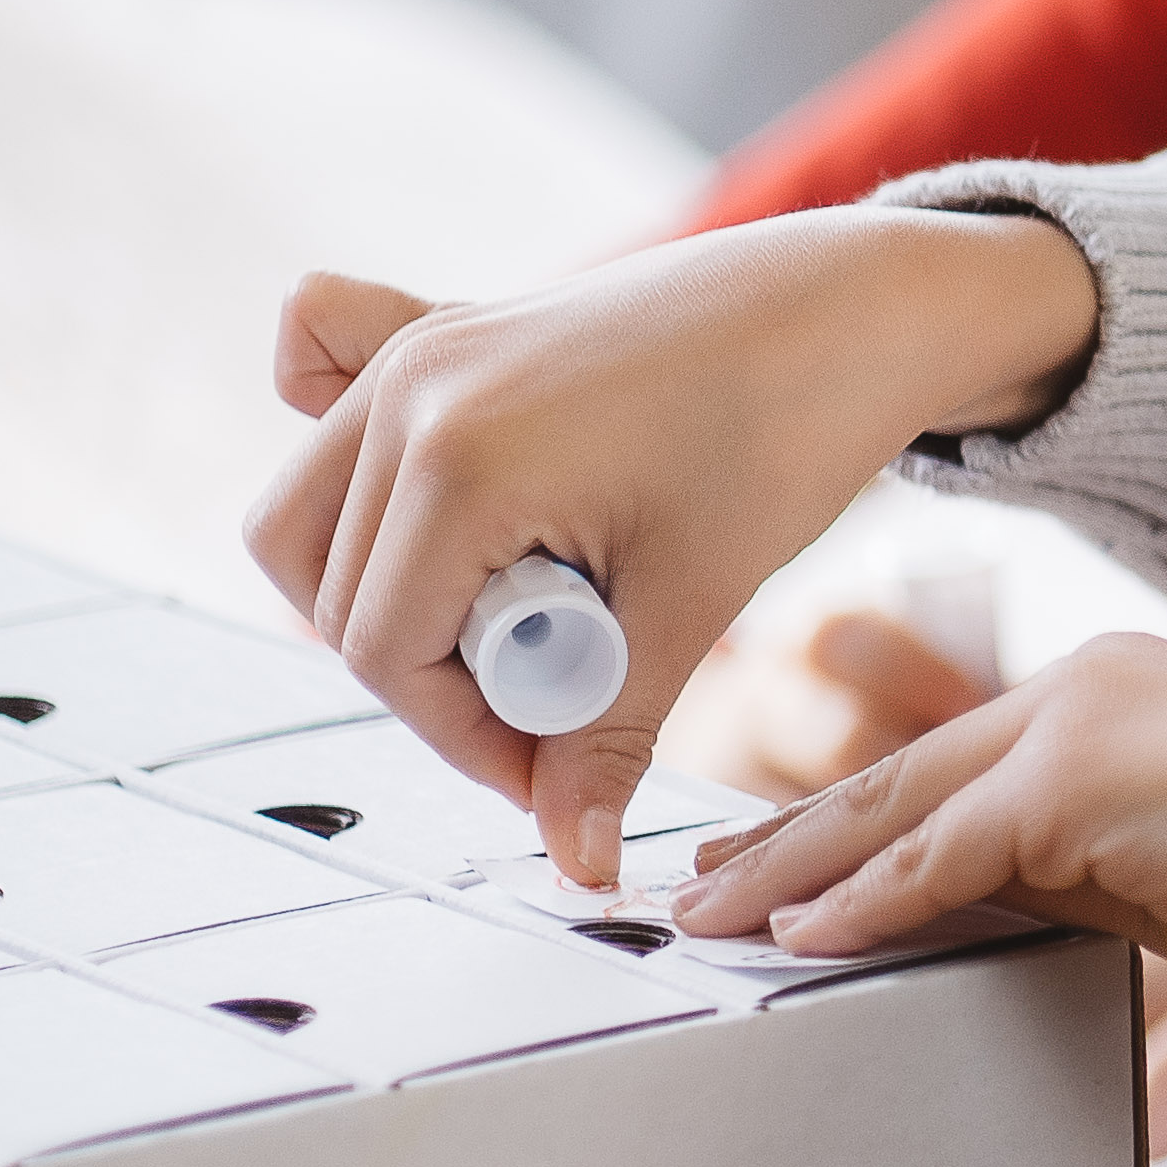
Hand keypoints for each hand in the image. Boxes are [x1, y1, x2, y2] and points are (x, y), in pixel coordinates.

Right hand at [245, 207, 1101, 885]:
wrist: (856, 305)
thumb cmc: (788, 428)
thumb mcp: (693, 599)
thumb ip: (608, 737)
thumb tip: (575, 861)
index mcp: (455, 458)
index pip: (385, 651)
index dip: (465, 738)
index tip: (553, 772)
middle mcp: (408, 393)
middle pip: (338, 596)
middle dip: (434, 679)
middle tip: (555, 703)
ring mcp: (416, 352)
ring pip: (311, 518)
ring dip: (392, 593)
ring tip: (526, 617)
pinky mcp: (441, 330)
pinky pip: (319, 375)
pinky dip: (352, 457)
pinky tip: (422, 500)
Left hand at [674, 635, 1166, 1058]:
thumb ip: (1078, 874)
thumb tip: (983, 916)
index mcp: (1112, 690)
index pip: (951, 762)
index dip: (854, 817)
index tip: (783, 857)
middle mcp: (1082, 685)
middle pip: (898, 775)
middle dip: (787, 837)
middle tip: (702, 883)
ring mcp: (1075, 727)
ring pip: (896, 809)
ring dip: (791, 871)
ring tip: (709, 918)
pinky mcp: (1076, 788)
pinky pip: (936, 858)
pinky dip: (861, 902)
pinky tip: (800, 940)